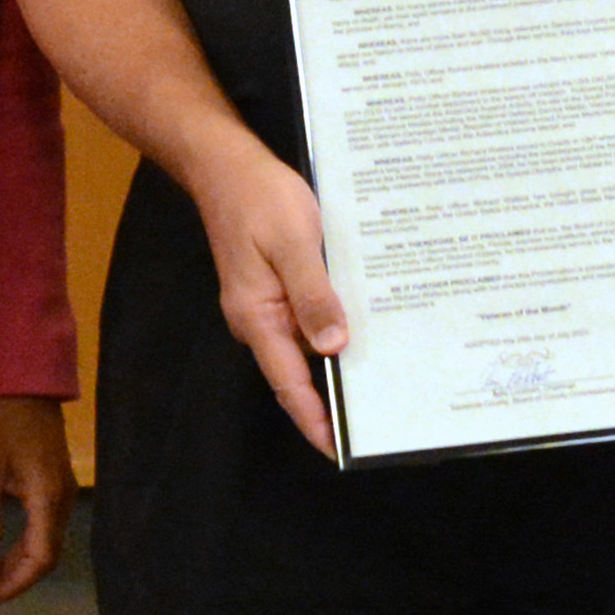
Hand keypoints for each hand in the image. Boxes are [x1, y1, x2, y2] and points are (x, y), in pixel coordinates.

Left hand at [0, 396, 73, 600]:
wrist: (22, 376)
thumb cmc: (0, 416)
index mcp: (48, 497)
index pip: (39, 560)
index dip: (11, 586)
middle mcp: (61, 499)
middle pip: (43, 557)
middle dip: (10, 580)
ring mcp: (59, 490)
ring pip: (42, 543)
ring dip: (12, 564)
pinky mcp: (50, 481)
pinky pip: (38, 526)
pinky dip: (16, 544)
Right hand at [184, 146, 350, 460]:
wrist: (226, 165)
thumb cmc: (258, 199)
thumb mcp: (294, 243)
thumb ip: (313, 295)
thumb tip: (333, 347)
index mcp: (258, 318)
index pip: (289, 384)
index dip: (314, 420)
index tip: (339, 450)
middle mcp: (260, 320)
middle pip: (300, 372)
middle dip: (335, 397)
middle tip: (381, 417)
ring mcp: (268, 306)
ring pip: (309, 344)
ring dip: (341, 359)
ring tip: (387, 376)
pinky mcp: (278, 288)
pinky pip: (310, 318)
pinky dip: (336, 326)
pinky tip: (369, 325)